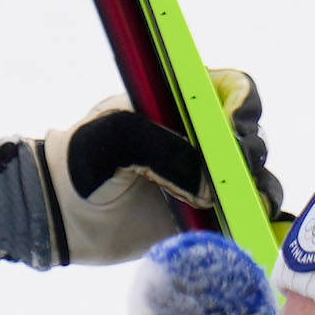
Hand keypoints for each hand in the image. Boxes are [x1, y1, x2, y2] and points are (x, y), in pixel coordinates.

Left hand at [0, 68, 281, 266]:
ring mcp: (202, 177)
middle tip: (232, 173)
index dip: (243, 105)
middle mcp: (198, 139)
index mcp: (180, 105)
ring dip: (254, 188)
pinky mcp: (201, 215)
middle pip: (249, 136)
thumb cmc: (82, 160)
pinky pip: (238, 214)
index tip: (236, 126)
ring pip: (251, 177)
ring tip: (236, 202)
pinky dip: (248, 219)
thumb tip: (213, 187)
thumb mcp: (119, 139)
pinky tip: (245, 224)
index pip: (232, 90)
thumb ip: (167, 152)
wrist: (59, 211)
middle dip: (249, 153)